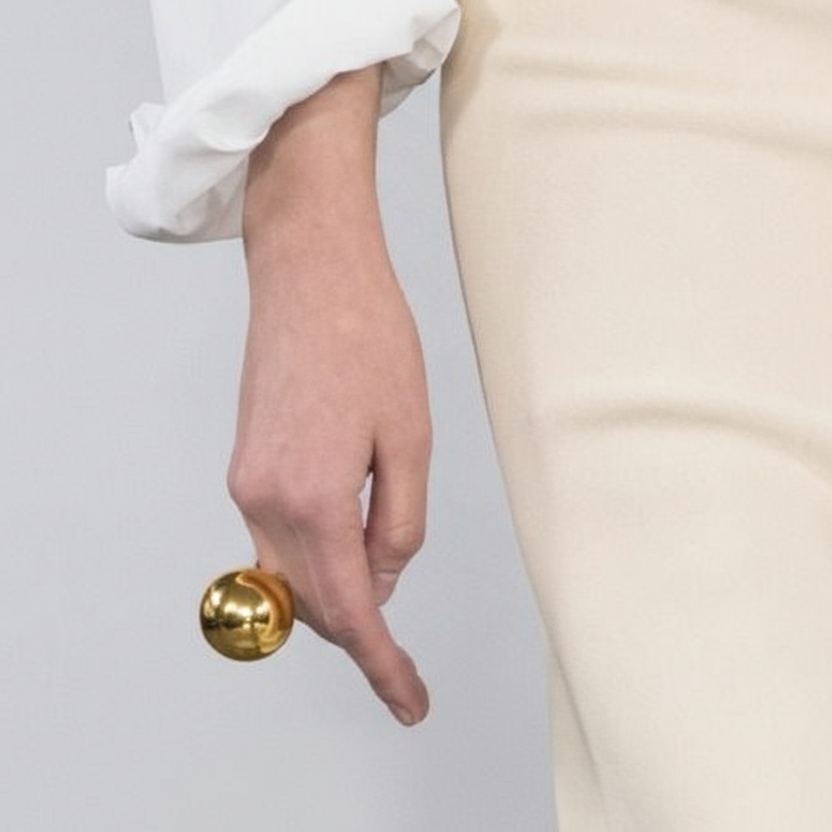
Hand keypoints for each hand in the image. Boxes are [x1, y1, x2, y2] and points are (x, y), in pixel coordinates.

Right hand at [226, 67, 431, 725]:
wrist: (311, 274)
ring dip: (337, 600)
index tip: (408, 700)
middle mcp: (266, 499)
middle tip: (406, 664)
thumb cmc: (369, 341)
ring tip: (386, 605)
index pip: (353, 610)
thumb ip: (399, 523)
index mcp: (314, 498)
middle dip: (362, 636)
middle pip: (313, 604)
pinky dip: (316, 562)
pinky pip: (278, 540)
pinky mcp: (247, 464)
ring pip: (291, 577)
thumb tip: (384, 580)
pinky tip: (352, 552)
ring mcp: (248, 482)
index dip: (383, 664)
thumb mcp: (411, 439)